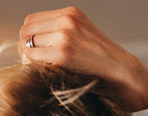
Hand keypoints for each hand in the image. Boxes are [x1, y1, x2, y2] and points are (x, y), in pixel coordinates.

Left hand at [17, 7, 147, 110]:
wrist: (122, 71)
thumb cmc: (100, 58)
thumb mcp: (81, 33)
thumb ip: (59, 31)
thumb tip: (28, 39)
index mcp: (70, 13)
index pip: (31, 20)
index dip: (30, 36)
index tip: (35, 50)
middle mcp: (66, 20)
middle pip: (26, 30)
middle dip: (26, 45)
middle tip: (34, 61)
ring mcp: (64, 36)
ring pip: (26, 43)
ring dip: (28, 56)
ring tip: (40, 67)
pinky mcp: (62, 54)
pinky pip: (32, 56)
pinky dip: (32, 65)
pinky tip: (44, 71)